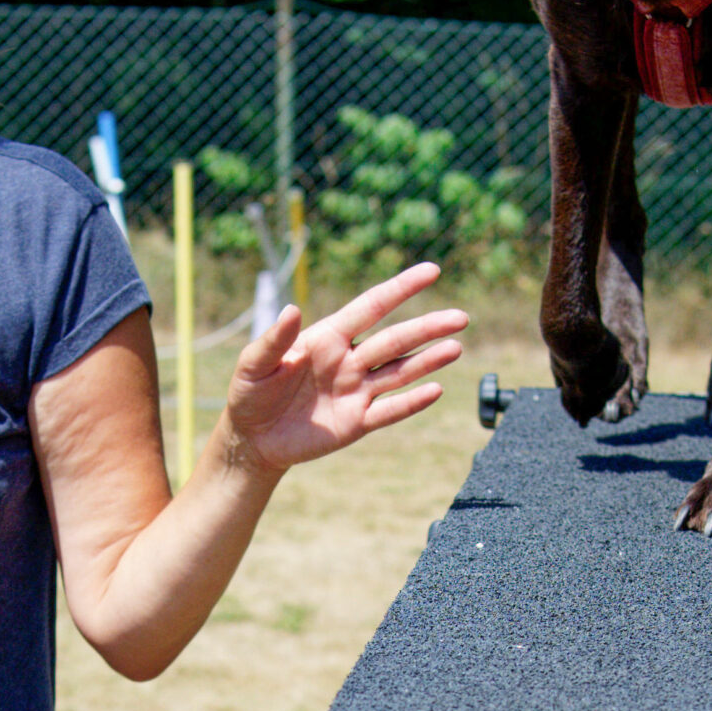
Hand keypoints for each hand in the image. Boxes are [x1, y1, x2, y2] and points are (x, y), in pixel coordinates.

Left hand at [224, 262, 466, 472]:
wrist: (252, 438)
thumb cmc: (250, 393)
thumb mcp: (253, 364)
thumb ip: (275, 340)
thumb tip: (292, 309)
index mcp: (328, 338)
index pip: (371, 306)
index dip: (401, 289)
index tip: (431, 271)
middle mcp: (348, 361)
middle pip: (395, 340)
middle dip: (427, 328)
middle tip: (461, 317)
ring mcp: (355, 392)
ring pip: (399, 373)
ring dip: (428, 361)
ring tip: (456, 348)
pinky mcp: (356, 423)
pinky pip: (389, 411)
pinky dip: (412, 402)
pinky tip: (436, 390)